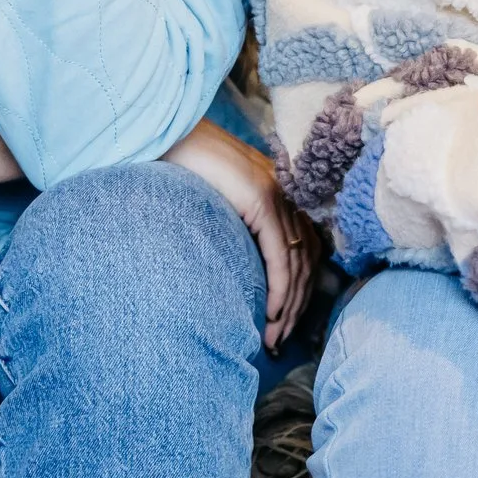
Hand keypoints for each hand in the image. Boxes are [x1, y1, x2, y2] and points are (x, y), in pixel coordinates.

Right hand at [164, 121, 318, 351]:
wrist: (169, 134)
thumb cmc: (183, 169)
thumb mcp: (217, 202)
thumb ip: (236, 225)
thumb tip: (238, 265)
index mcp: (279, 193)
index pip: (306, 250)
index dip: (299, 291)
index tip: (284, 325)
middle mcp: (286, 193)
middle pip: (307, 261)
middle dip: (296, 308)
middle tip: (278, 343)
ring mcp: (277, 195)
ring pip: (298, 263)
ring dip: (288, 307)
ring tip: (272, 339)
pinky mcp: (262, 200)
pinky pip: (281, 254)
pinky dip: (280, 289)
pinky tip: (272, 314)